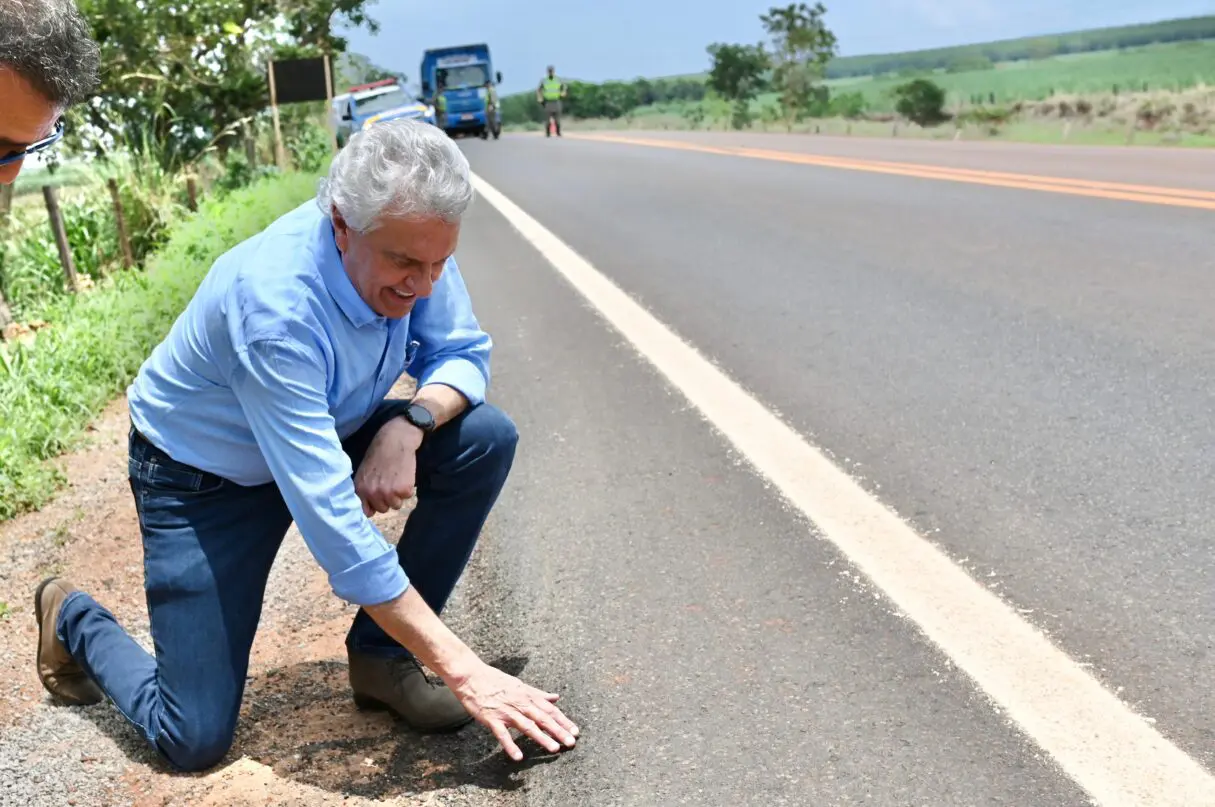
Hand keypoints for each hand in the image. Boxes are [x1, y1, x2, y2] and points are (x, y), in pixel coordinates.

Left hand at [354, 417, 422, 516]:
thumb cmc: (379, 453)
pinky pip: (408, 496)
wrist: (395, 439)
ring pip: (396, 504)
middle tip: (390, 482)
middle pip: (383, 509)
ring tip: (397, 478)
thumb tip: (368, 510)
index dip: (374, 505)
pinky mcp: (403, 489)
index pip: (367, 511)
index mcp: (361, 489)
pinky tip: (404, 474)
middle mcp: (373, 493)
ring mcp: (388, 492)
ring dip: (399, 494)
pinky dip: (409, 487)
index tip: (379, 499)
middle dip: (388, 499)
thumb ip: (364, 489)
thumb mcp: (364, 471)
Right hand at [449, 661, 579, 760]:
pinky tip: (518, 756)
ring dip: (541, 738)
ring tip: (554, 749)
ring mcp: (506, 712)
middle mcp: (520, 703)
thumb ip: (538, 693)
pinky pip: (502, 734)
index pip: (550, 709)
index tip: (575, 732)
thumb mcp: (520, 685)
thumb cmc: (495, 680)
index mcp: (527, 695)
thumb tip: (555, 697)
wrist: (471, 676)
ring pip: (527, 726)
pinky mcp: (491, 719)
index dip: (563, 720)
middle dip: (558, 730)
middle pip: (543, 718)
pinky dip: (510, 745)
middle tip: (571, 742)